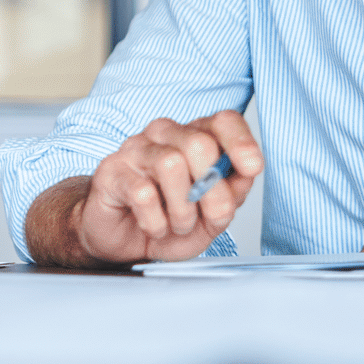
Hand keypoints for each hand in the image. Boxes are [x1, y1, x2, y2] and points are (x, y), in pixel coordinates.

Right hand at [77, 111, 262, 263]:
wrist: (124, 241)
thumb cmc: (168, 221)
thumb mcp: (211, 216)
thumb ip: (231, 194)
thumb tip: (245, 174)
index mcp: (195, 137)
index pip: (223, 121)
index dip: (241, 142)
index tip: (252, 167)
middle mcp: (165, 135)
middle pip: (199, 143)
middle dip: (213, 193)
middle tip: (208, 217)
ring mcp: (135, 149)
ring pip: (171, 164)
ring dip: (182, 211)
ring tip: (178, 224)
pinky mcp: (111, 170)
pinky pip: (143, 193)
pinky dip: (156, 222)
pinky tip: (154, 226)